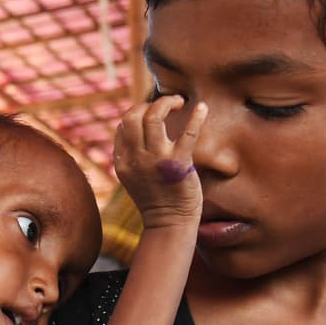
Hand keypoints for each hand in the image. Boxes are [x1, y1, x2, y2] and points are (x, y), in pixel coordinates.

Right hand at [113, 95, 204, 228]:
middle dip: (150, 103)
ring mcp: (156, 160)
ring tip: (179, 102)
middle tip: (167, 105)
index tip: (153, 114)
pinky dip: (196, 117)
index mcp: (123, 160)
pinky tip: (203, 108)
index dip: (138, 113)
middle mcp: (136, 158)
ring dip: (167, 103)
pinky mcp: (178, 164)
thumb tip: (139, 127)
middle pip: (133, 116)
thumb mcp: (132, 175)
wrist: (168, 222)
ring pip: (154, 117)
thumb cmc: (155, 198)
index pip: (124, 125)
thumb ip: (132, 154)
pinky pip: (187, 133)